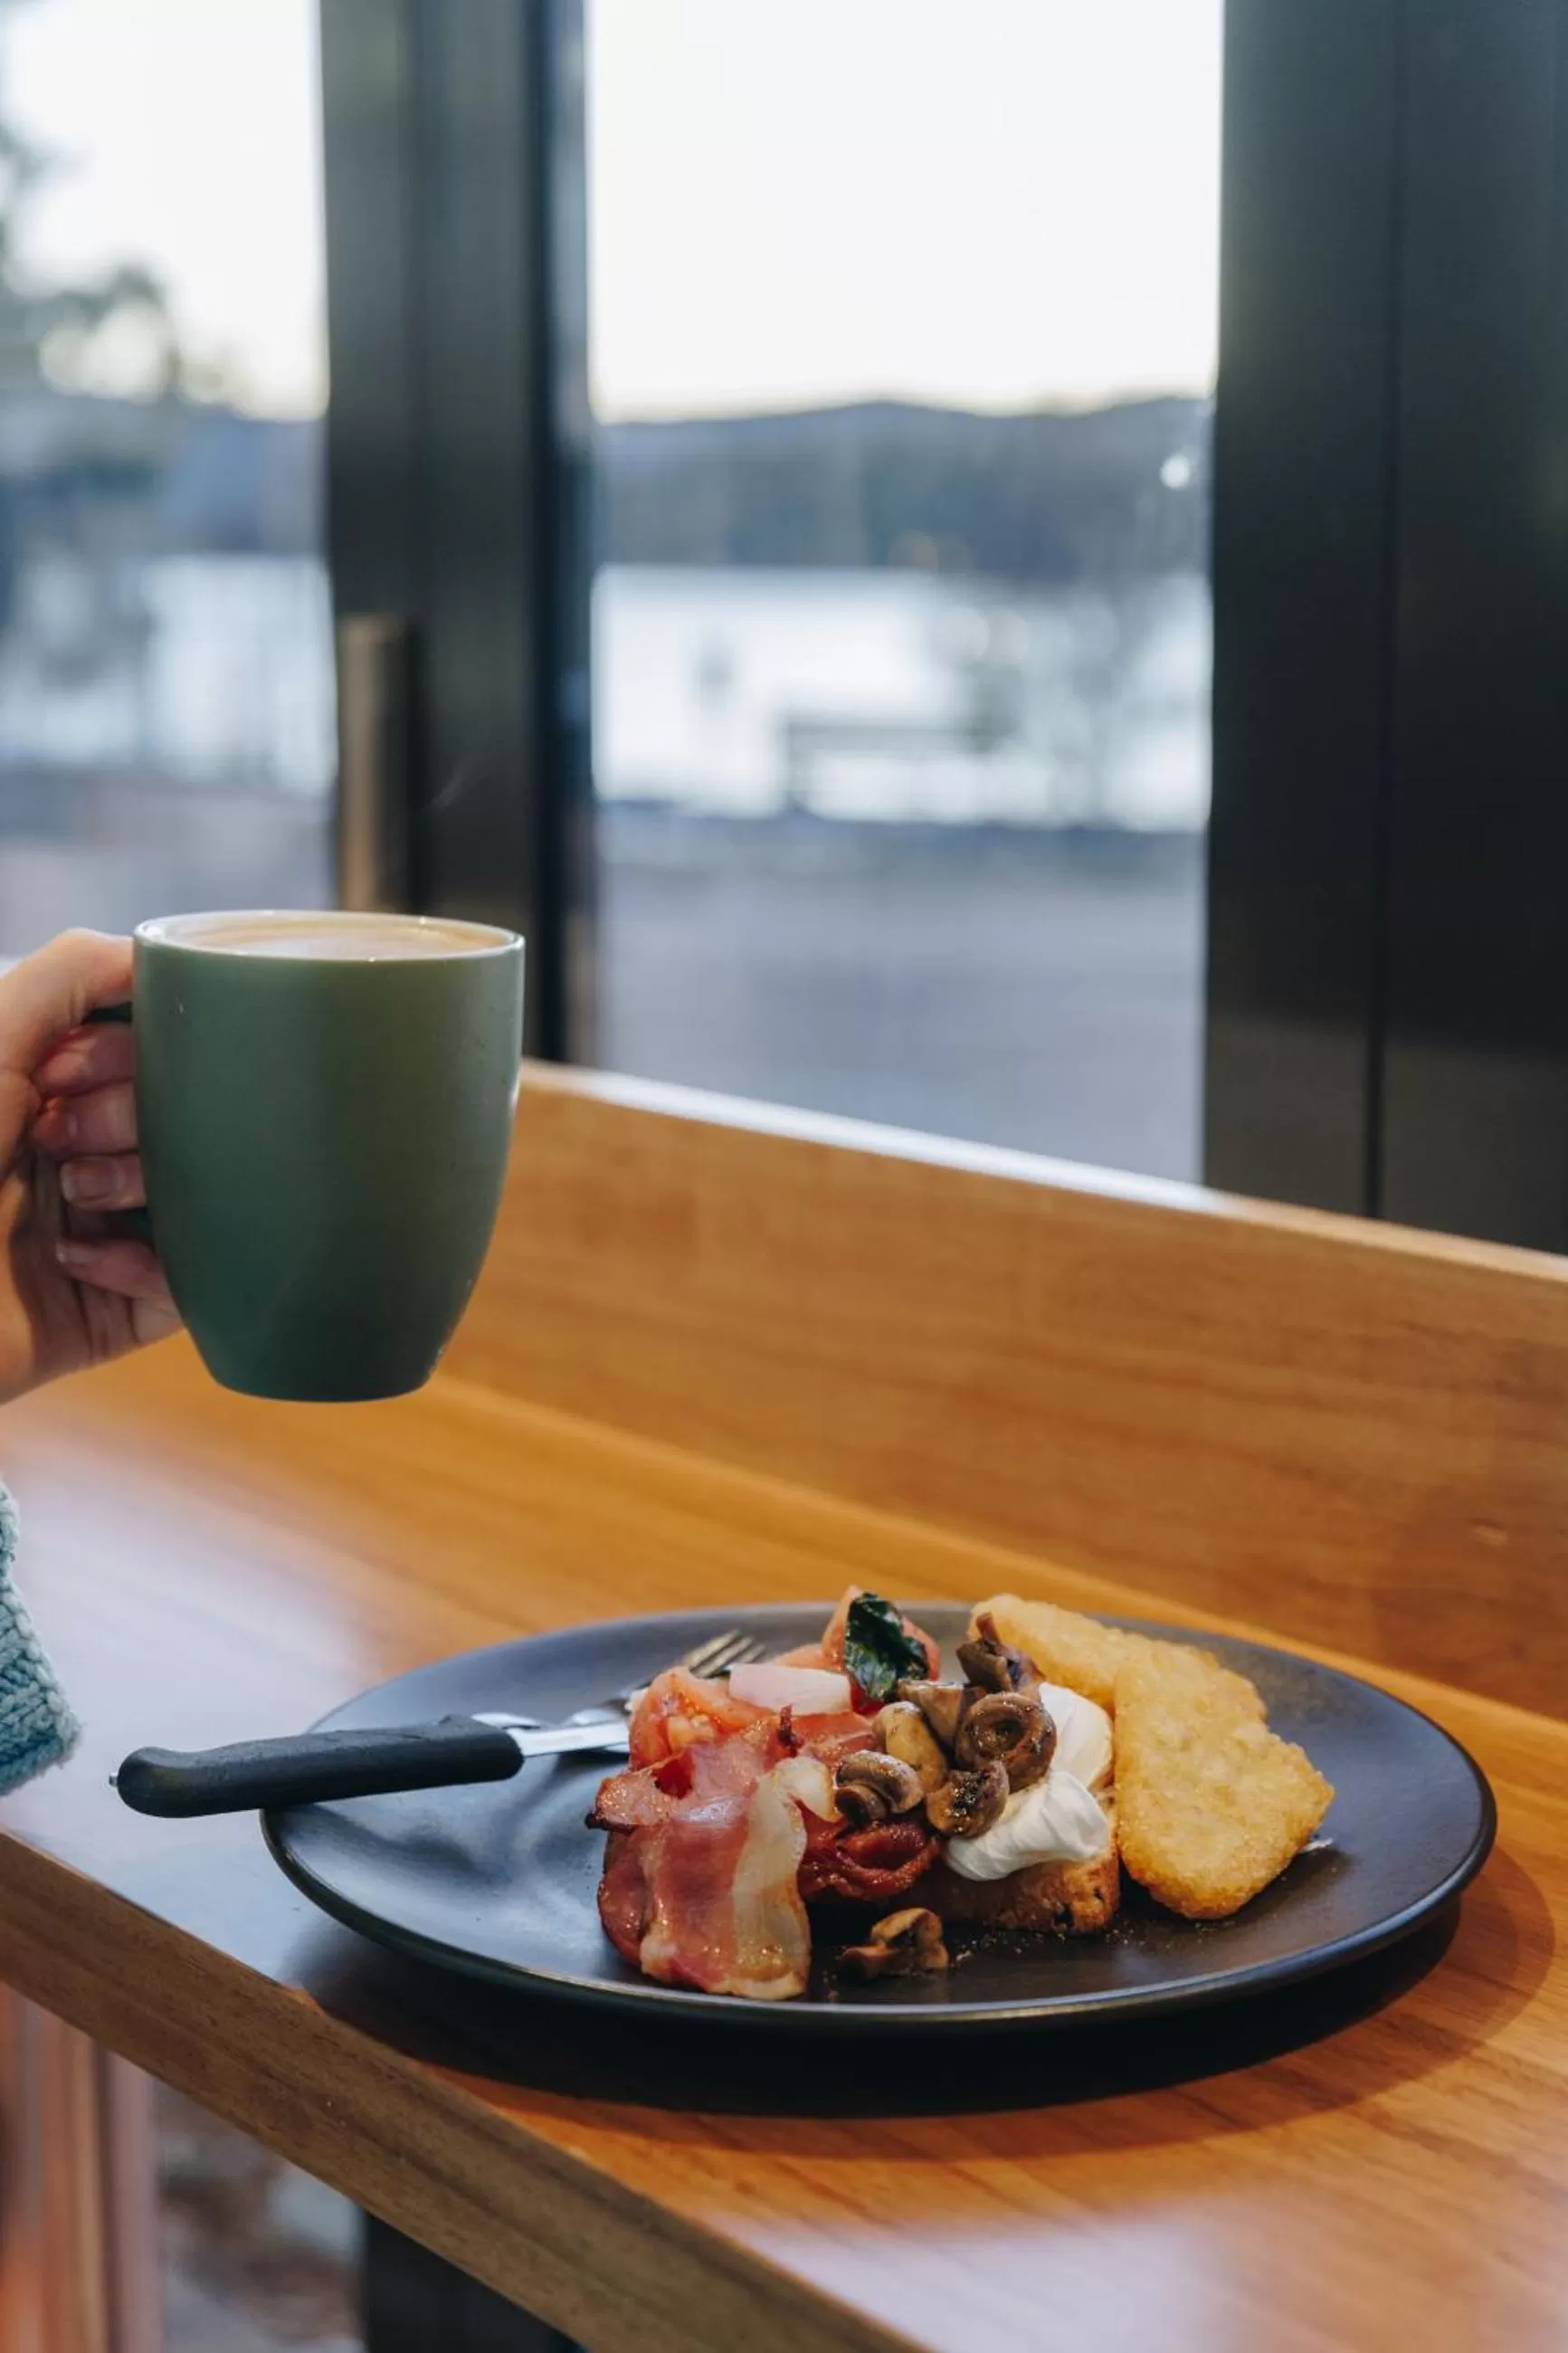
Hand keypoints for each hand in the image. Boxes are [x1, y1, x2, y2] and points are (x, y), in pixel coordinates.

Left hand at [0, 929, 179, 1404]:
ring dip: (141, 1187)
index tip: (66, 1071)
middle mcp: (80, 1156)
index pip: (150, 1050)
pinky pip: (192, 1283)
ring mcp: (104, 1234)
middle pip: (183, 1117)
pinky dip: (151, 1267)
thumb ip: (69, 975)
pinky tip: (79, 1262)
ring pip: (200, 1193)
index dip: (130, 1051)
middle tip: (60, 1140)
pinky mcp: (121, 1311)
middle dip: (132, 1120)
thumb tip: (159, 953)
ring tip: (73, 1201)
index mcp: (48, 1093)